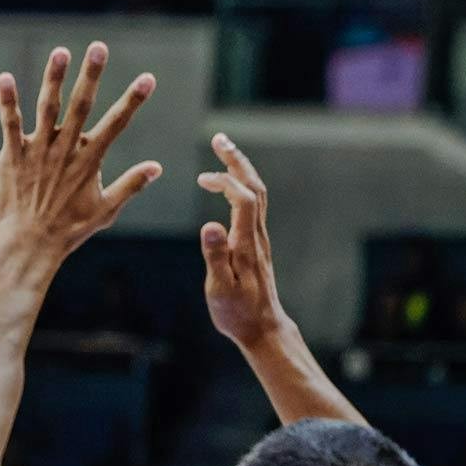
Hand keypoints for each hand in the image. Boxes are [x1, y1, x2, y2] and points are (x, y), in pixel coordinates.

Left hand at [0, 44, 161, 264]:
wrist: (30, 246)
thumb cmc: (69, 231)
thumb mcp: (106, 211)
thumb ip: (130, 185)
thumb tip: (157, 167)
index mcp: (89, 161)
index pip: (116, 124)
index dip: (132, 101)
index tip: (148, 78)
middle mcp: (65, 151)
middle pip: (81, 107)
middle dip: (91, 76)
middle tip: (99, 47)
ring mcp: (38, 152)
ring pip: (47, 109)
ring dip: (53, 79)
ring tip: (61, 52)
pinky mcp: (13, 157)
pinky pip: (10, 125)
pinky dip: (8, 102)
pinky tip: (4, 79)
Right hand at [198, 133, 288, 346]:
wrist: (262, 327)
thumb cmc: (237, 312)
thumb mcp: (219, 288)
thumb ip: (215, 256)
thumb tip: (209, 225)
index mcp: (245, 244)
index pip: (241, 199)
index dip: (225, 182)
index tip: (203, 178)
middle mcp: (256, 236)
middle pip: (253, 187)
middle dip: (236, 161)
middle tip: (219, 139)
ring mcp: (259, 238)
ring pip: (255, 193)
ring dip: (240, 169)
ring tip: (223, 152)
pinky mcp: (256, 244)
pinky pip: (252, 205)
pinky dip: (241, 186)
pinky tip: (229, 185)